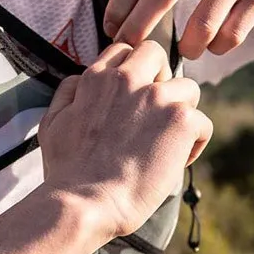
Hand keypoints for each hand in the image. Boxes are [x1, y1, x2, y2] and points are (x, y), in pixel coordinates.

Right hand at [39, 42, 211, 238]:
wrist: (85, 203)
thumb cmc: (66, 172)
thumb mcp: (52, 123)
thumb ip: (68, 94)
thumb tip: (80, 80)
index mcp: (97, 79)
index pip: (123, 51)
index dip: (132, 71)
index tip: (133, 96)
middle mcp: (128, 80)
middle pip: (156, 54)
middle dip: (160, 77)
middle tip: (155, 112)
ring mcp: (157, 98)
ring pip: (187, 87)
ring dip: (181, 112)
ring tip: (167, 142)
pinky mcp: (180, 120)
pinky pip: (201, 122)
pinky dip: (193, 144)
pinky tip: (175, 162)